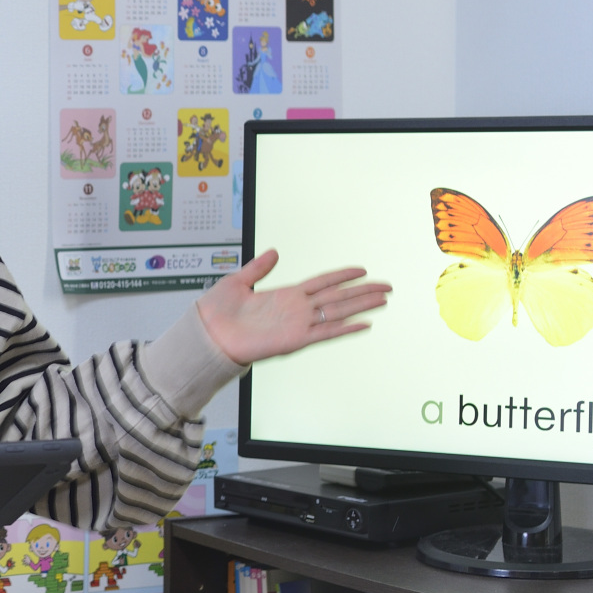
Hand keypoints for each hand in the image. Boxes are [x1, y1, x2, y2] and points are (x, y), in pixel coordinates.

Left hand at [195, 250, 389, 364]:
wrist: (207, 335)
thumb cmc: (217, 312)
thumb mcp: (238, 281)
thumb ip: (259, 268)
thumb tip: (273, 252)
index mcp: (285, 295)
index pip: (321, 282)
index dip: (341, 276)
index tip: (361, 270)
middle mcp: (295, 309)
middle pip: (337, 297)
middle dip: (362, 292)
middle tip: (386, 286)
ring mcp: (297, 324)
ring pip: (337, 312)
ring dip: (361, 306)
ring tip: (383, 299)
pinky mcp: (294, 339)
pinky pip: (325, 332)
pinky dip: (345, 328)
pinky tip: (364, 323)